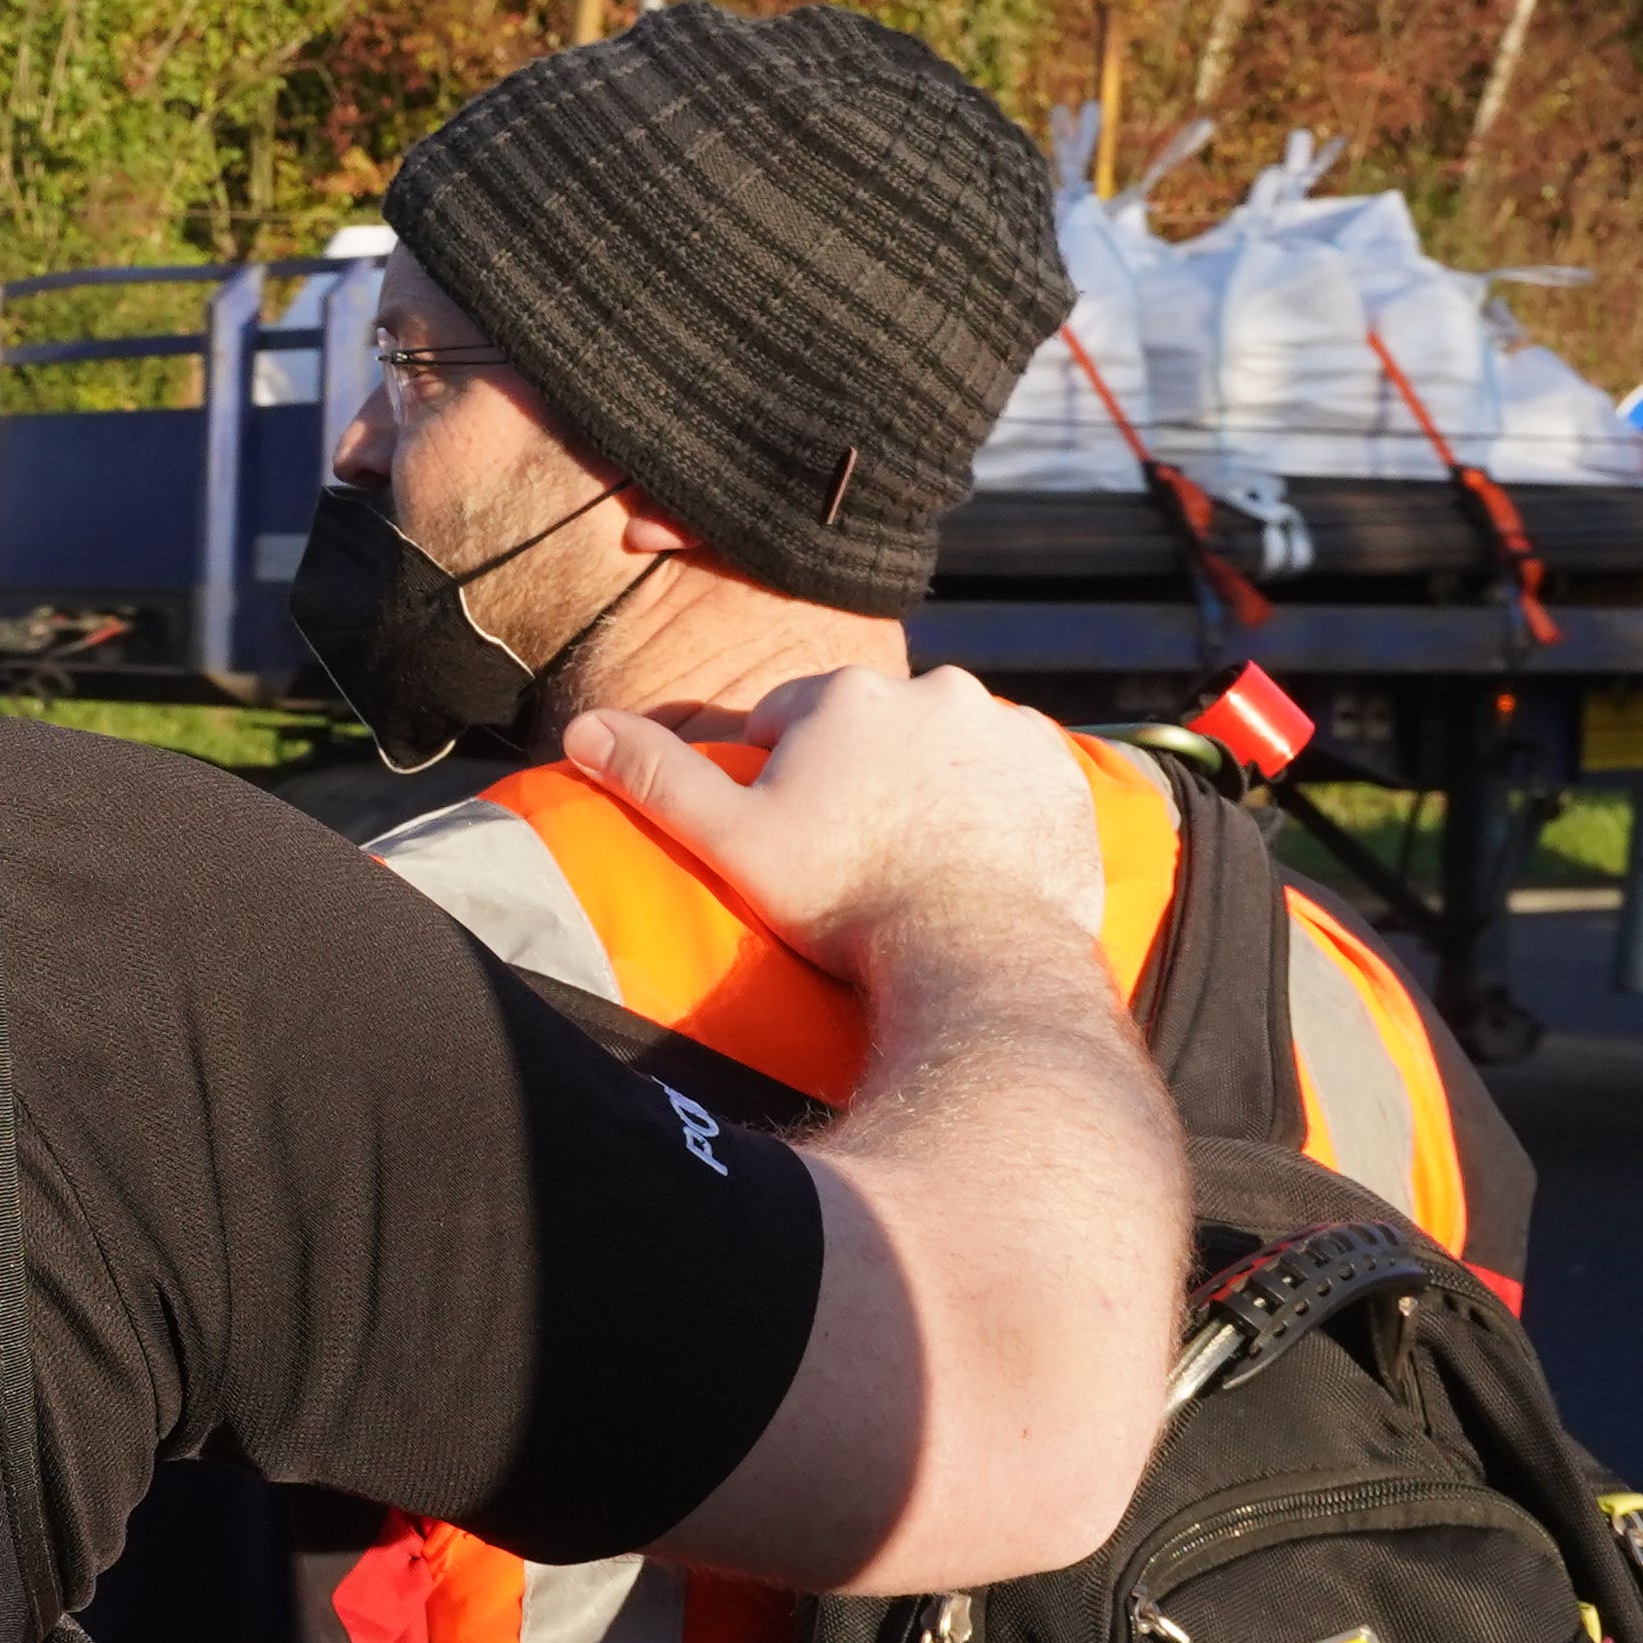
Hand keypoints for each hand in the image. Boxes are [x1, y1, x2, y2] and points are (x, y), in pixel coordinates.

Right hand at [567, 664, 1101, 984]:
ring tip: (917, 859)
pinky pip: (1014, 775)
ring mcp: (1006, 728)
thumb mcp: (731, 841)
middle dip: (861, 772)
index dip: (780, 775)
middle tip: (854, 853)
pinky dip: (995, 804)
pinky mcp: (1061, 773)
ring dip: (930, 782)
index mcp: (846, 695)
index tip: (791, 834)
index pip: (789, 717)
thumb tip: (580, 727)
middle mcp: (933, 688)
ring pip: (946, 745)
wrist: (974, 954)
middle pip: (873, 725)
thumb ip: (655, 776)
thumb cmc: (843, 900)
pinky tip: (976, 859)